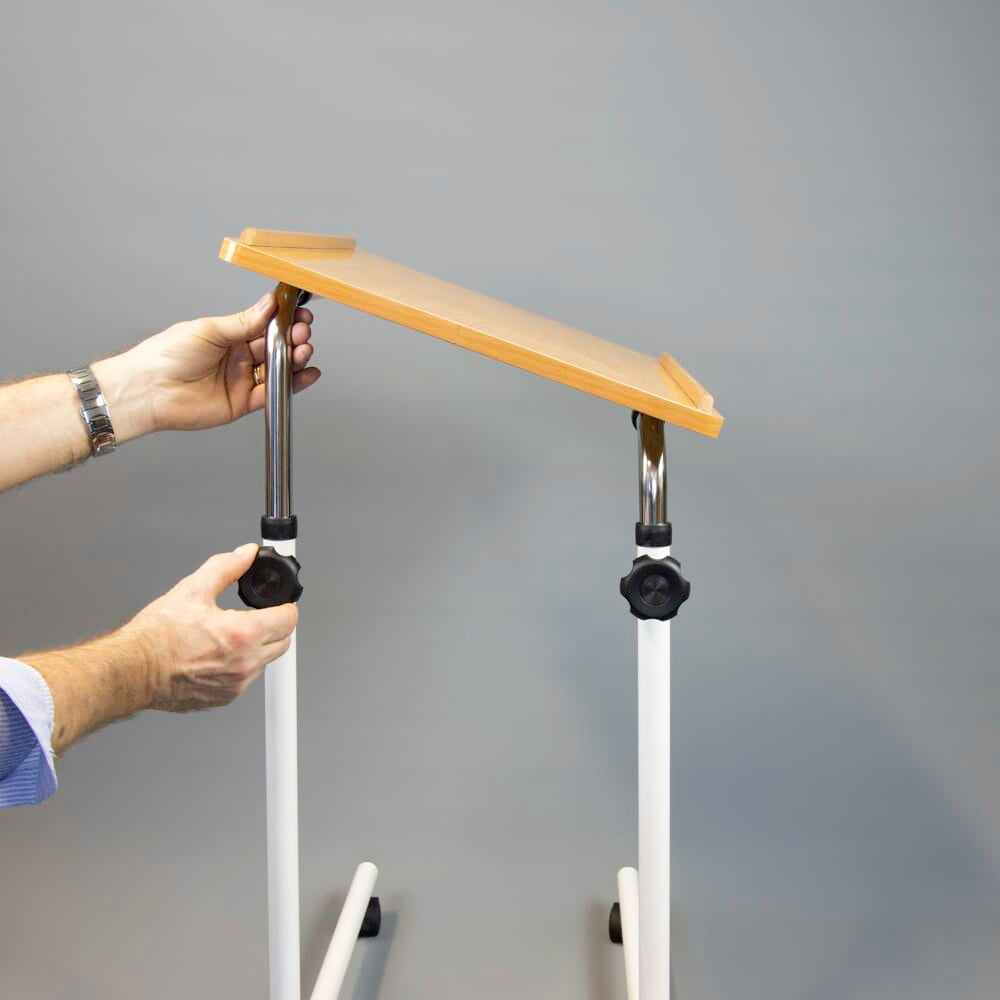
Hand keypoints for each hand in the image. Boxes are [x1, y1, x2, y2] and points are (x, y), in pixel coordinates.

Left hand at [92, 294, 320, 438]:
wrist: (149, 390)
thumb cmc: (166, 355)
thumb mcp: (209, 330)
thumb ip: (244, 321)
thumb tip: (268, 304)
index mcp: (228, 335)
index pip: (264, 325)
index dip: (283, 320)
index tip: (298, 313)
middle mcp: (238, 357)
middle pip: (275, 347)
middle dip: (293, 338)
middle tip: (301, 332)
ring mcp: (242, 380)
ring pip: (278, 369)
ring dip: (295, 359)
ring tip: (304, 350)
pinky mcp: (243, 402)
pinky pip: (274, 393)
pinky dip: (294, 385)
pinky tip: (307, 374)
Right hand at [125, 543, 297, 711]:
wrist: (132, 670)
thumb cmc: (155, 636)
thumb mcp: (193, 589)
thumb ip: (226, 567)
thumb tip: (245, 554)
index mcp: (241, 635)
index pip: (288, 620)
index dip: (286, 606)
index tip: (279, 602)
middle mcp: (244, 663)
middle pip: (283, 641)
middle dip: (276, 625)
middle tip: (259, 615)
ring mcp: (236, 683)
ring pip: (266, 661)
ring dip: (260, 646)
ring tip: (234, 633)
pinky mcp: (225, 697)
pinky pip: (247, 678)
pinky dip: (242, 664)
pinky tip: (221, 652)